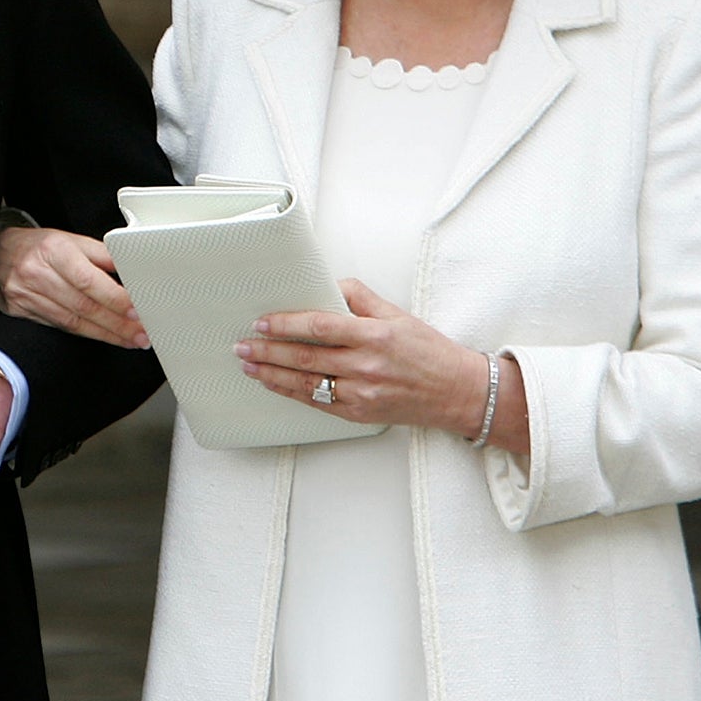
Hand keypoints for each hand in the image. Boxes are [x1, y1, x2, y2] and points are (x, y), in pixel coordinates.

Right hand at [0, 226, 146, 348]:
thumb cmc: (40, 246)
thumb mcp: (72, 240)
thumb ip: (102, 255)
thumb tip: (131, 271)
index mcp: (54, 250)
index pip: (88, 281)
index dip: (115, 300)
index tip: (136, 312)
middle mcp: (37, 273)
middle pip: (83, 306)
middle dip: (117, 324)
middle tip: (141, 334)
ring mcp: (26, 295)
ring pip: (72, 322)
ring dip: (105, 334)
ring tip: (129, 340)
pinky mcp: (20, 311)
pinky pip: (59, 327)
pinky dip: (85, 334)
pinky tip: (103, 336)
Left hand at [235, 279, 528, 453]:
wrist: (457, 393)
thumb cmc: (428, 350)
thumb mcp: (397, 314)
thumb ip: (360, 297)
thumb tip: (326, 286)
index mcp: (375, 335)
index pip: (320, 326)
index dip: (286, 324)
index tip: (262, 322)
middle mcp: (366, 366)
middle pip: (305, 357)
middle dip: (267, 351)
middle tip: (242, 346)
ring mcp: (362, 394)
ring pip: (306, 384)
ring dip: (271, 375)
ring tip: (249, 366)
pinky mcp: (360, 414)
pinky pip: (318, 403)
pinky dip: (292, 393)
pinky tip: (274, 384)